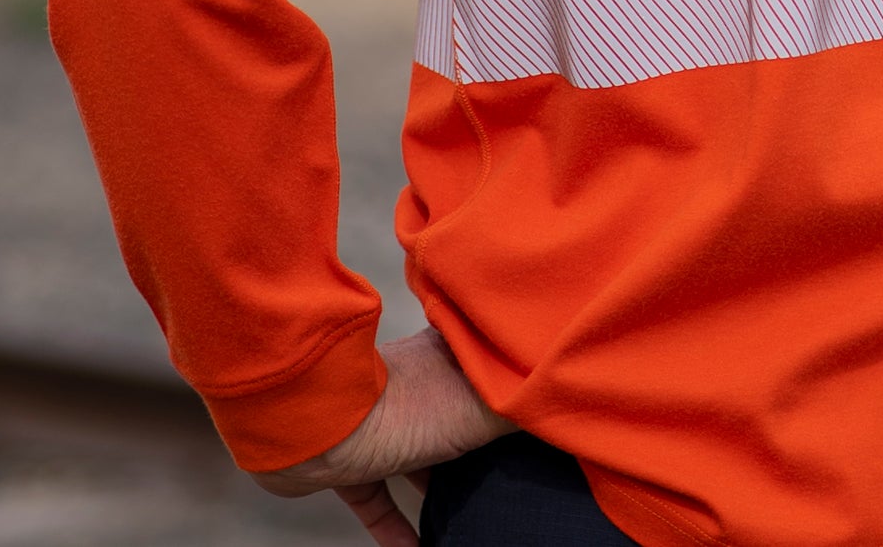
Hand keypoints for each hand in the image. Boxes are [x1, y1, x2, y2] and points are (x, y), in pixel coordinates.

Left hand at [254, 326, 513, 545]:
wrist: (318, 428)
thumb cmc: (402, 406)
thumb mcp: (482, 407)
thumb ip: (522, 408)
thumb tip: (565, 397)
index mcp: (449, 355)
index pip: (490, 362)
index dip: (513, 380)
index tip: (538, 399)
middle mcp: (416, 384)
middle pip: (456, 411)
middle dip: (480, 439)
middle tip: (509, 467)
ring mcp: (380, 423)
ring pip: (419, 458)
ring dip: (438, 485)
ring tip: (466, 510)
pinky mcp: (350, 463)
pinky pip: (380, 500)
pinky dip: (397, 528)